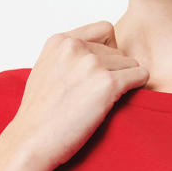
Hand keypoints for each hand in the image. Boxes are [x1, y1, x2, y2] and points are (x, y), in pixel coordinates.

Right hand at [10, 20, 149, 169]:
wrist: (31, 141)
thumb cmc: (38, 115)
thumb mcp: (45, 70)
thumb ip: (67, 56)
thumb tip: (94, 53)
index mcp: (59, 40)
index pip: (104, 29)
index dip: (108, 50)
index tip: (98, 71)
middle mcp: (75, 46)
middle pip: (118, 50)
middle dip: (114, 70)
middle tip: (97, 94)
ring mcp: (92, 64)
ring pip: (130, 64)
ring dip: (124, 81)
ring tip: (102, 101)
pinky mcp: (107, 84)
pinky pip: (140, 75)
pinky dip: (137, 86)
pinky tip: (122, 99)